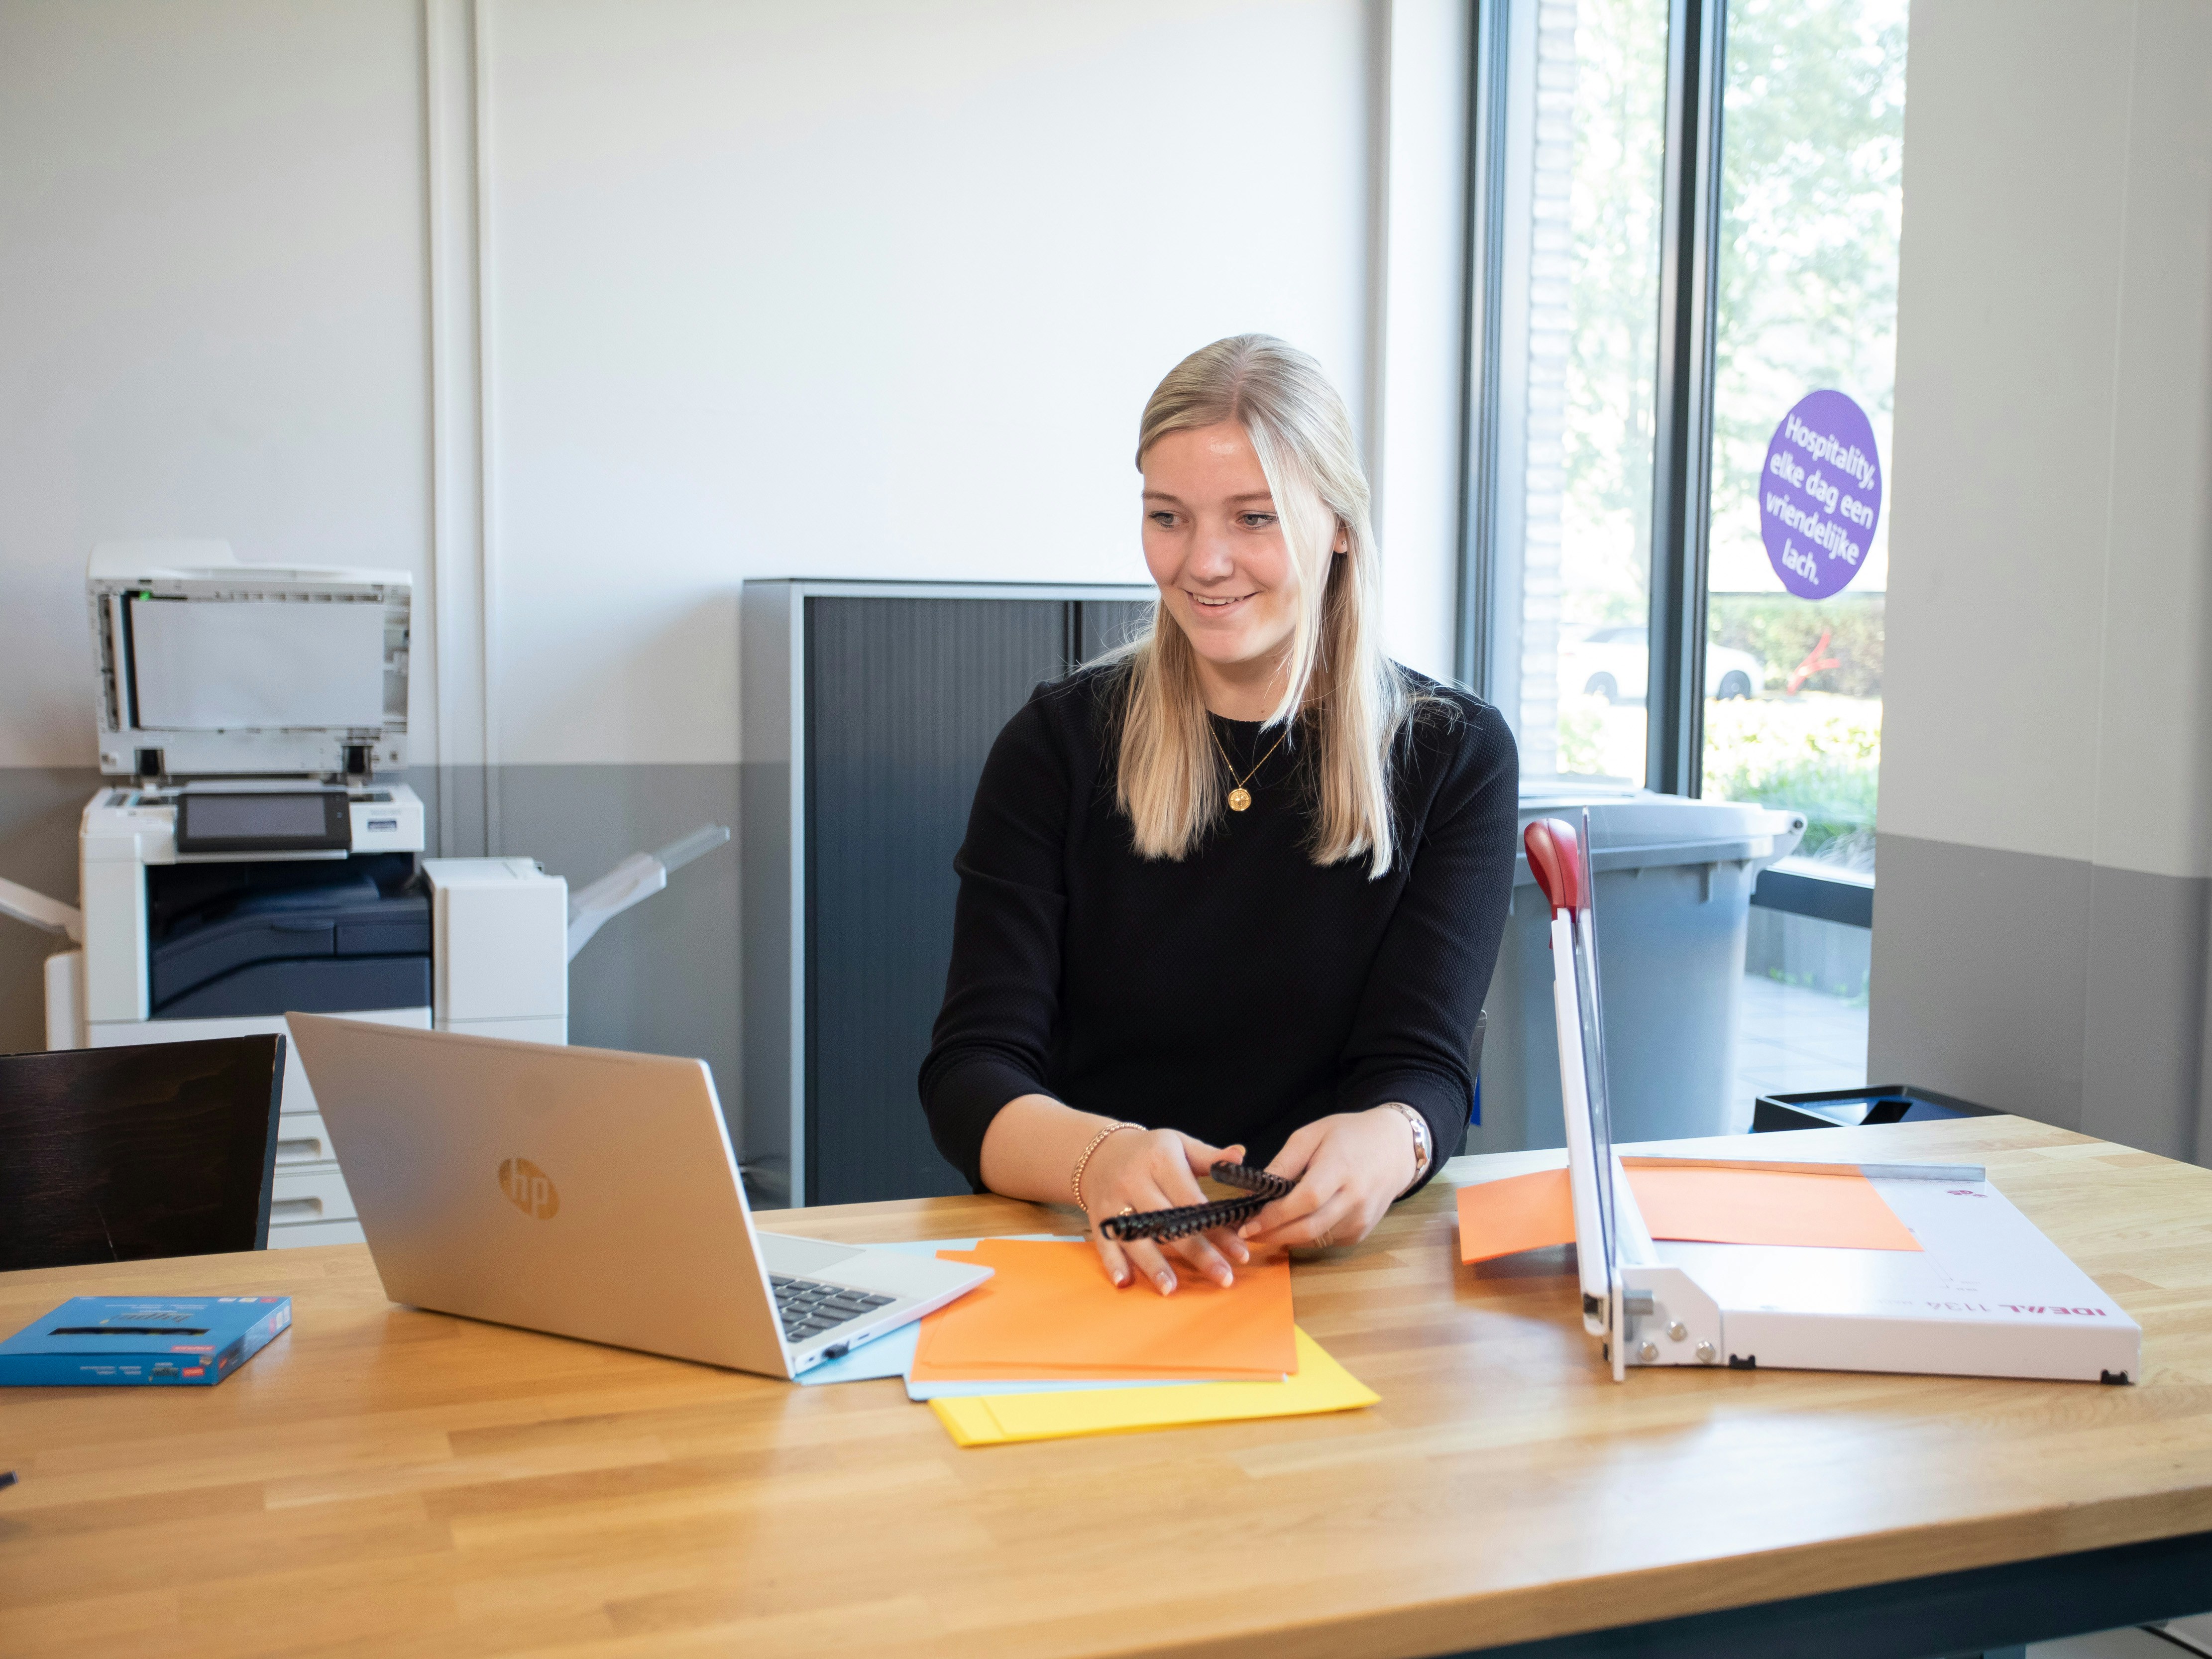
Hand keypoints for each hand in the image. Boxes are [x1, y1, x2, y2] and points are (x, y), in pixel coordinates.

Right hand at [1082, 1128, 1250, 1294]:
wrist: (1101, 1152)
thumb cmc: (1150, 1151)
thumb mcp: (1180, 1145)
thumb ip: (1210, 1157)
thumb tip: (1240, 1158)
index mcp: (1160, 1161)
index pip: (1193, 1201)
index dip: (1218, 1228)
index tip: (1241, 1253)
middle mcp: (1135, 1181)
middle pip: (1169, 1223)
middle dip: (1198, 1253)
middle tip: (1224, 1278)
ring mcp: (1114, 1201)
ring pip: (1136, 1237)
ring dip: (1153, 1264)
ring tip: (1171, 1288)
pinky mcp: (1098, 1217)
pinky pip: (1105, 1243)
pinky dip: (1113, 1263)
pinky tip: (1125, 1282)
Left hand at [1237, 1108, 1418, 1252]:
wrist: (1395, 1147)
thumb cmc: (1350, 1135)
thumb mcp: (1311, 1135)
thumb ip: (1284, 1163)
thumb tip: (1255, 1190)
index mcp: (1340, 1168)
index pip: (1305, 1200)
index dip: (1275, 1216)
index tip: (1248, 1223)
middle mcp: (1355, 1198)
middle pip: (1309, 1227)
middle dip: (1274, 1235)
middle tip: (1248, 1233)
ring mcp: (1362, 1218)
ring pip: (1316, 1239)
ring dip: (1287, 1238)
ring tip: (1265, 1230)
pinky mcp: (1362, 1231)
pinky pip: (1327, 1240)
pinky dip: (1306, 1237)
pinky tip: (1294, 1225)